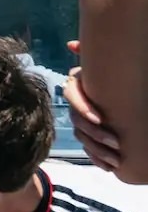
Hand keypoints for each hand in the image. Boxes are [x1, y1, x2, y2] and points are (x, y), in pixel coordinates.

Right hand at [65, 43, 123, 172]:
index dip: (83, 107)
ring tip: (116, 160)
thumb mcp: (124, 71)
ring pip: (81, 136)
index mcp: (86, 84)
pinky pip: (88, 149)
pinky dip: (97, 158)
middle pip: (77, 119)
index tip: (101, 119)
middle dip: (95, 134)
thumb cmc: (135, 86)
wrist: (143, 116)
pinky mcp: (95, 137)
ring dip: (97, 150)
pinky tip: (109, 166)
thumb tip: (71, 45)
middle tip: (116, 144)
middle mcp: (84, 101)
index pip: (72, 94)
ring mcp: (88, 121)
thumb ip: (97, 56)